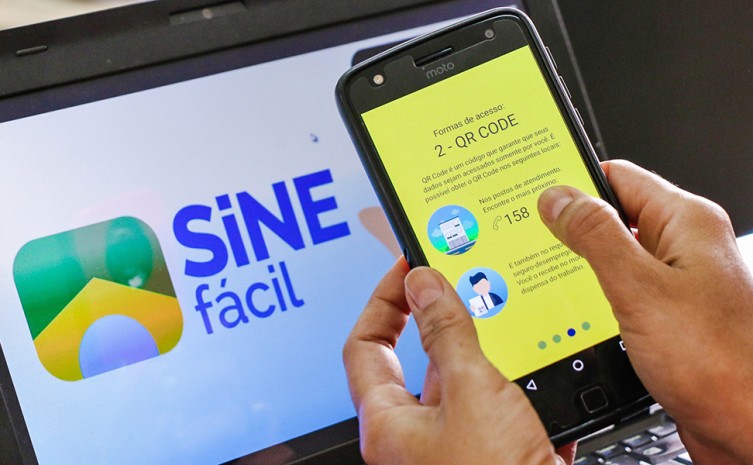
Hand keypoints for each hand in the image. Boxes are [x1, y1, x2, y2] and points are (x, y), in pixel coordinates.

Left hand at [343, 258, 573, 464]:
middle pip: (415, 362)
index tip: (408, 268)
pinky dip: (515, 386)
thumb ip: (445, 331)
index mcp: (388, 423)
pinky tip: (539, 371)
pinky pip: (495, 408)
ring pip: (460, 383)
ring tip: (505, 320)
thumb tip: (422, 283)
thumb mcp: (470, 390)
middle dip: (440, 321)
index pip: (365, 345)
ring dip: (484, 352)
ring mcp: (452, 448)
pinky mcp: (490, 455)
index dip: (384, 301)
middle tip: (457, 283)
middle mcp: (413, 437)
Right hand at [538, 160, 752, 464]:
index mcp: (686, 223)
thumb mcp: (640, 288)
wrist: (749, 427)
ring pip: (612, 257)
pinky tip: (570, 308)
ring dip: (578, 265)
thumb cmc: (721, 362)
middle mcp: (682, 247)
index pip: (618, 177)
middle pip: (612, 217)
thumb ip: (595, 237)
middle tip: (529, 237)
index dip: (573, 180)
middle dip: (568, 228)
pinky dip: (591, 295)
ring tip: (545, 275)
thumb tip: (558, 199)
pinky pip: (619, 290)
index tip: (535, 190)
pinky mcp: (665, 315)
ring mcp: (675, 282)